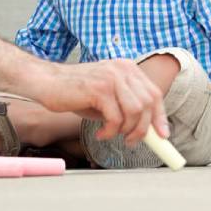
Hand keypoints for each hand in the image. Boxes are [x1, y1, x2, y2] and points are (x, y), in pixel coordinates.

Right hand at [35, 59, 168, 144]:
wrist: (47, 83)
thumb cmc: (76, 93)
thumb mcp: (107, 98)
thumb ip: (126, 107)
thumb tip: (147, 130)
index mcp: (127, 68)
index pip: (153, 93)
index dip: (160, 116)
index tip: (163, 136)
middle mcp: (122, 69)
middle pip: (148, 103)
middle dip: (144, 129)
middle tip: (131, 142)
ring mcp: (111, 77)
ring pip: (134, 112)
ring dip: (126, 131)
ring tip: (112, 135)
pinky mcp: (99, 89)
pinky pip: (115, 118)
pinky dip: (110, 132)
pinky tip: (99, 133)